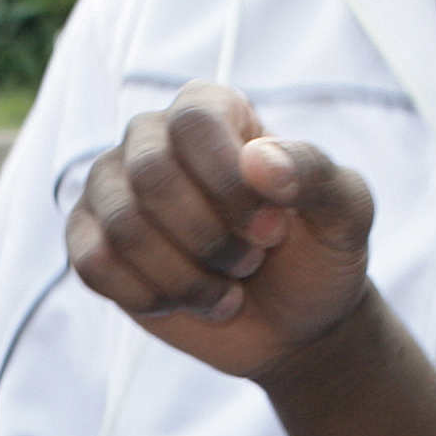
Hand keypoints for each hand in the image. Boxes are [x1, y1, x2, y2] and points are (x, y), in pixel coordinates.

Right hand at [66, 83, 383, 382]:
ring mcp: (113, 189)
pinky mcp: (91, 241)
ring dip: (184, 277)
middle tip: (249, 263)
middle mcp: (152, 138)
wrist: (293, 324)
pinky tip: (183, 301)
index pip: (193, 122)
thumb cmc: (317, 255)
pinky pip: (94, 264)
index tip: (272, 229)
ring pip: (122, 226)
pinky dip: (149, 296)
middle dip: (208, 237)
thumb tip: (258, 160)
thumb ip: (315, 174)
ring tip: (224, 289)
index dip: (229, 183)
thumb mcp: (345, 212)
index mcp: (211, 112)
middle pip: (150, 174)